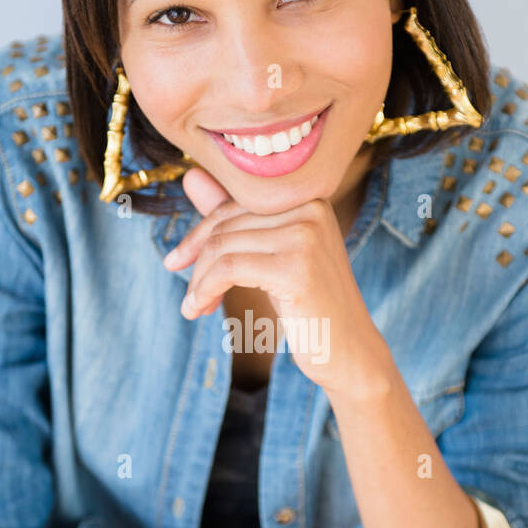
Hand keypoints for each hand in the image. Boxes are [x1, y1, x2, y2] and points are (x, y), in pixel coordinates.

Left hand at [162, 166, 391, 392]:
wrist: (350, 351)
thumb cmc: (310, 305)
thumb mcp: (270, 256)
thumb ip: (234, 217)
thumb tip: (190, 175)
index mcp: (308, 197)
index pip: (234, 204)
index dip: (198, 235)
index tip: (177, 263)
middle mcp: (310, 208)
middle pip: (226, 225)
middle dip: (197, 263)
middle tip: (189, 298)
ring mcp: (306, 235)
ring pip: (222, 247)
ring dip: (199, 282)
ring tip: (194, 308)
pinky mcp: (296, 267)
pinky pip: (228, 268)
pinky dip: (205, 290)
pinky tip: (199, 309)